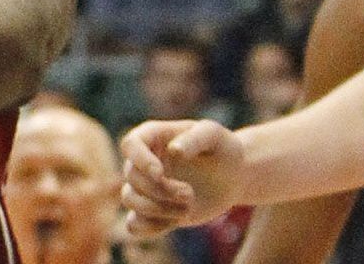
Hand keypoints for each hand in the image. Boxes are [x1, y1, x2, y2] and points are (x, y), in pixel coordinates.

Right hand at [119, 119, 244, 238]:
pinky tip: (175, 222)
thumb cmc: (223, 149)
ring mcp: (146, 187)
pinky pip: (135, 225)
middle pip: (132, 176)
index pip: (130, 144)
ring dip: (157, 209)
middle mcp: (142, 161)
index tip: (160, 173)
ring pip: (129, 200)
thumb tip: (173, 150)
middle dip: (160, 190)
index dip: (139, 160)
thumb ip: (194, 139)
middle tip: (190, 194)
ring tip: (187, 209)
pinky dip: (150, 228)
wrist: (233, 177)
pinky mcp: (153, 211)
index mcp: (152, 136)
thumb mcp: (214, 135)